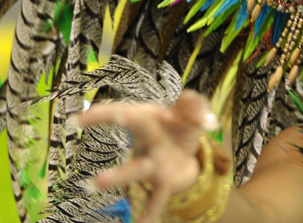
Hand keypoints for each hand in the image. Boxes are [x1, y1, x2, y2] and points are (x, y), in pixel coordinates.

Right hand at [74, 90, 216, 222]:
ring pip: (137, 168)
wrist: (189, 149)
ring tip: (94, 183)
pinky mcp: (165, 181)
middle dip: (111, 123)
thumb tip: (207, 118)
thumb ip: (194, 106)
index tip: (78, 119)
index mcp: (149, 119)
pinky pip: (156, 198)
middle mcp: (148, 141)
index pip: (124, 112)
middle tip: (84, 125)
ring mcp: (154, 163)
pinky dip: (149, 213)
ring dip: (118, 175)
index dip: (102, 113)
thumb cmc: (181, 124)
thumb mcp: (190, 110)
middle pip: (133, 132)